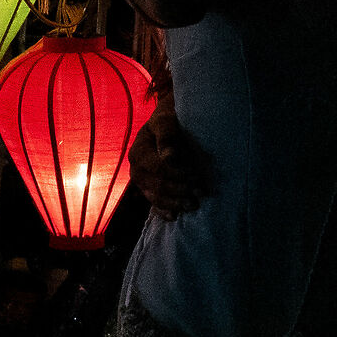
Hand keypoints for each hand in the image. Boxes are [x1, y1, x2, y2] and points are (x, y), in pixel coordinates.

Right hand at [127, 97, 214, 219]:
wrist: (166, 125)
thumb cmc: (168, 120)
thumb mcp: (166, 120)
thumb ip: (166, 135)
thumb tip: (169, 157)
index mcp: (138, 153)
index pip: (158, 169)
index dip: (178, 175)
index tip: (195, 176)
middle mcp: (136, 170)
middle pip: (157, 186)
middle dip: (180, 191)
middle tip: (200, 193)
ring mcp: (141, 182)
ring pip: (155, 198)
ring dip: (175, 203)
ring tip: (194, 205)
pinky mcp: (148, 189)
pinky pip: (153, 204)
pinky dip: (163, 211)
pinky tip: (174, 217)